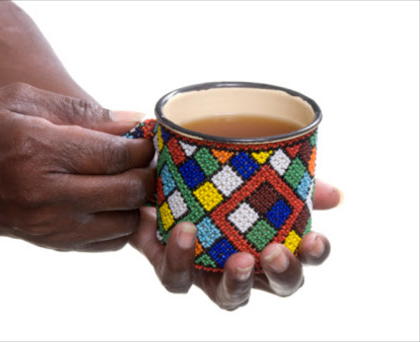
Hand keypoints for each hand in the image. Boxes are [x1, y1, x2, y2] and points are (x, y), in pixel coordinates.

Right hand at [0, 83, 153, 251]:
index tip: (147, 137)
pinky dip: (120, 221)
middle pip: (128, 192)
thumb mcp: (23, 100)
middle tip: (145, 157)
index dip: (142, 145)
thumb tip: (133, 122)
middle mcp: (48, 196)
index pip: (117, 155)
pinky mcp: (53, 243)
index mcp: (40, 152)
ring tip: (128, 177)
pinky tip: (110, 200)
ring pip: (126, 222)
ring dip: (136, 199)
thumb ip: (82, 111)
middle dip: (147, 172)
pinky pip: (109, 242)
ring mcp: (52, 227)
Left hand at [130, 179, 340, 309]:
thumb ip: (293, 186)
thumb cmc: (213, 182)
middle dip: (283, 275)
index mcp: (269, 243)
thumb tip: (337, 196)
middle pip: (276, 287)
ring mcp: (209, 273)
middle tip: (275, 254)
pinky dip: (180, 257)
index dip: (314, 255)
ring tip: (238, 259)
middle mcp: (244, 265)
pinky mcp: (174, 269)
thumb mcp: (253, 175)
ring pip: (229, 297)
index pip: (303, 259)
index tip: (316, 238)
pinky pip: (177, 278)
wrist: (157, 177)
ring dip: (237, 282)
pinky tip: (185, 230)